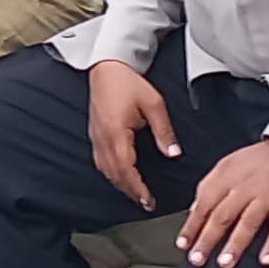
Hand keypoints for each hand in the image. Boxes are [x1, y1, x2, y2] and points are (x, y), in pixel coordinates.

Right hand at [85, 59, 179, 208]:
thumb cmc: (128, 81)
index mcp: (116, 133)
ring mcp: (96, 136)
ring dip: (120, 183)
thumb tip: (173, 153)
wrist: (106, 65)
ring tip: (135, 192)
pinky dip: (112, 172)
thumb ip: (163, 131)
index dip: (137, 188)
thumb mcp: (154, 104)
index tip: (147, 200)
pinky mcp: (95, 133)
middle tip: (145, 202)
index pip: (125, 169)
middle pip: (114, 174)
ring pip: (105, 169)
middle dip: (129, 191)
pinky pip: (100, 160)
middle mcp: (102, 138)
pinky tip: (120, 174)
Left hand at [178, 141, 268, 267]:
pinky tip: (265, 260)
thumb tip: (194, 211)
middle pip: (222, 215)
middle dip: (207, 239)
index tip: (183, 244)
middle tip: (197, 259)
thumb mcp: (230, 165)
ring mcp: (267, 194)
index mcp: (227, 175)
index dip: (192, 225)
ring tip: (225, 263)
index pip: (204, 203)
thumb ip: (211, 187)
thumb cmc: (261, 160)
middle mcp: (245, 186)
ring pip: (248, 222)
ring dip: (235, 244)